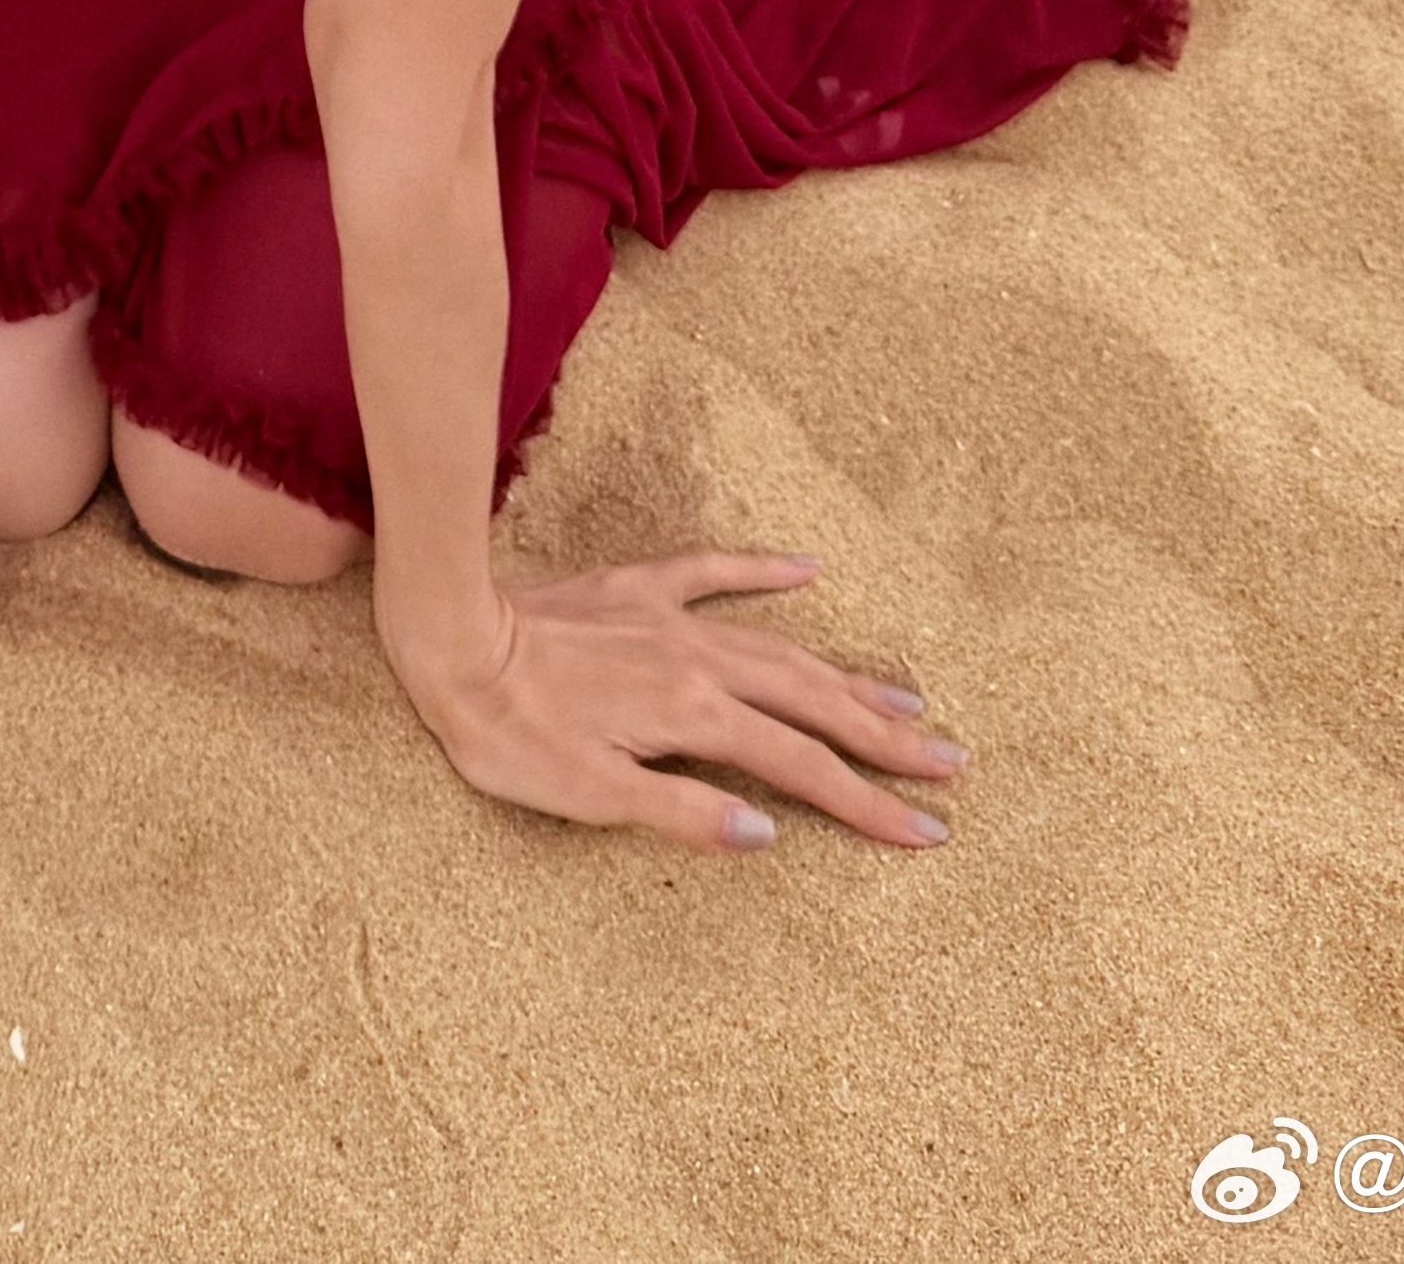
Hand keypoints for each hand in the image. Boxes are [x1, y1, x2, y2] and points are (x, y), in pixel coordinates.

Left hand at [386, 548, 966, 856]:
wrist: (450, 639)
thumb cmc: (510, 735)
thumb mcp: (590, 797)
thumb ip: (684, 814)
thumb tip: (769, 834)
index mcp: (696, 717)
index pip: (803, 771)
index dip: (868, 804)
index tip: (927, 831)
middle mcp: (700, 661)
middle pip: (814, 704)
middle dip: (885, 739)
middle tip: (953, 763)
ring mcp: (673, 619)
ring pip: (783, 648)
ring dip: (848, 675)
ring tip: (909, 698)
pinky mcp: (639, 588)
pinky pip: (716, 572)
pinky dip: (764, 571)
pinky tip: (806, 568)